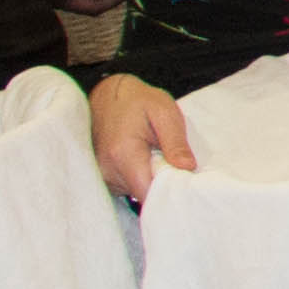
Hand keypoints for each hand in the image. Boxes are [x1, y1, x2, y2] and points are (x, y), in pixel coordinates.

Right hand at [90, 74, 195, 203]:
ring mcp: (102, 175)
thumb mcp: (165, 112)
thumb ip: (175, 142)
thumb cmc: (139, 101)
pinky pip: (126, 186)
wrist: (108, 95)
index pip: (148, 193)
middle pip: (143, 194)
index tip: (184, 181)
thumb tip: (187, 168)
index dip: (169, 192)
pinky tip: (144, 159)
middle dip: (162, 184)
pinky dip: (139, 177)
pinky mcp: (102, 176)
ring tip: (155, 155)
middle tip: (172, 161)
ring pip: (135, 191)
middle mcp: (107, 170)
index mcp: (123, 154)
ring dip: (150, 179)